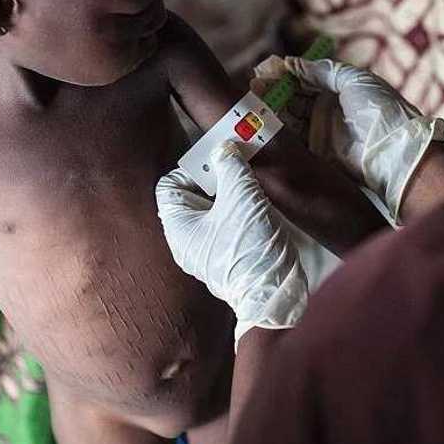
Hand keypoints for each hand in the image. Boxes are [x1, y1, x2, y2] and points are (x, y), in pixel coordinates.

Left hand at [156, 142, 307, 346]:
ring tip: (250, 184)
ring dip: (229, 194)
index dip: (191, 168)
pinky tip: (256, 206)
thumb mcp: (241, 196)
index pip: (169, 185)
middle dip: (214, 179)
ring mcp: (205, 251)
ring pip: (211, 210)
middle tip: (237, 168)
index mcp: (177, 226)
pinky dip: (237, 212)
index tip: (216, 162)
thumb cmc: (249, 247)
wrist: (274, 294)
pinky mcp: (225, 258)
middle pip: (191, 196)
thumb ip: (230, 166)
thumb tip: (223, 149)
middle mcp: (185, 240)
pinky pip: (224, 226)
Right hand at [252, 57, 443, 222]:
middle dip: (274, 89)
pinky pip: (291, 137)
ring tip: (252, 97)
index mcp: (339, 89)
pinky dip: (276, 128)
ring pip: (289, 115)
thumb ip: (323, 70)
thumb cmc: (379, 110)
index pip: (305, 78)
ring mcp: (321, 130)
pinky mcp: (315, 152)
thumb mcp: (354, 80)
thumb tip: (292, 63)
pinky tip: (261, 118)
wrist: (393, 152)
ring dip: (271, 107)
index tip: (265, 69)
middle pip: (293, 96)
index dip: (285, 74)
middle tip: (253, 84)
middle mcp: (328, 108)